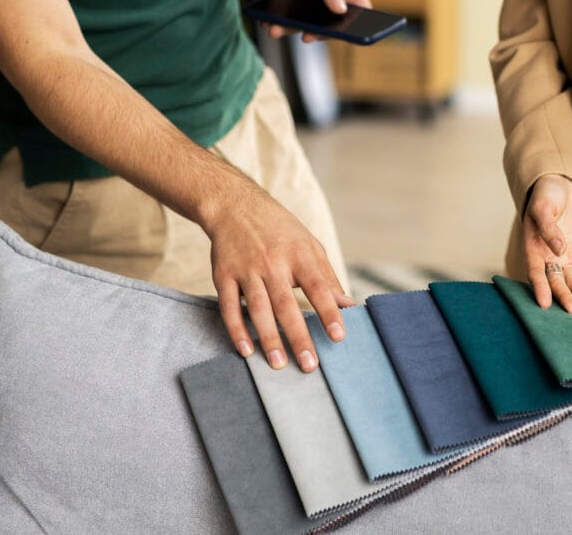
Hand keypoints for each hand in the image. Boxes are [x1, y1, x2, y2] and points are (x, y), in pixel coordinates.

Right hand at [205, 182, 353, 372]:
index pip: (317, 287)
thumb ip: (327, 277)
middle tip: (310, 366)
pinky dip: (236, 329)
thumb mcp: (309, 245)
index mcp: (299, 254)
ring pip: (258, 309)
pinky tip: (246, 350)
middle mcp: (272, 262)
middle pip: (286, 304)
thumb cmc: (280, 230)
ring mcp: (246, 269)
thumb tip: (349, 306)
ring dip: (268, 338)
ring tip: (279, 365)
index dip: (329, 312)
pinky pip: (229, 306)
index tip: (339, 336)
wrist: (235, 206)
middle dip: (299, 336)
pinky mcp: (223, 275)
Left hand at [263, 0, 369, 41]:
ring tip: (277, 30)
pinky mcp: (294, 7)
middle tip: (308, 35)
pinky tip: (270, 25)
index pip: (360, 14)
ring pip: (308, 27)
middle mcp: (333, 1)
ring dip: (293, 31)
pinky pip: (289, 21)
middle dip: (320, 33)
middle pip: (333, 26)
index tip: (347, 35)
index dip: (358, 27)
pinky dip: (279, 25)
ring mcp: (313, 6)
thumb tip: (340, 10)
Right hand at [523, 174, 571, 313]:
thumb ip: (549, 228)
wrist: (562, 185)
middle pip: (556, 280)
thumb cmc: (546, 195)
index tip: (544, 303)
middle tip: (571, 310)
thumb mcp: (543, 207)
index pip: (536, 273)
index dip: (540, 288)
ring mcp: (566, 256)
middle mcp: (548, 257)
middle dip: (563, 295)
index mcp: (533, 248)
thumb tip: (559, 249)